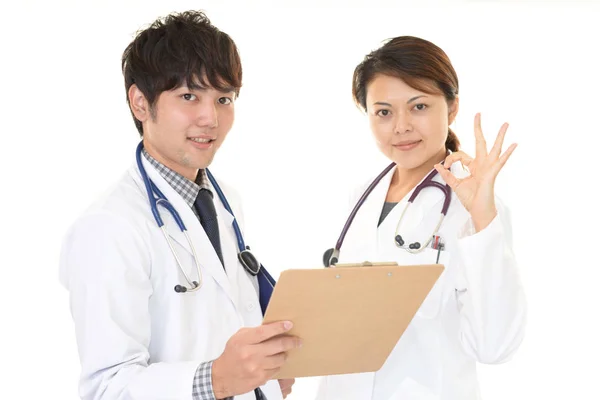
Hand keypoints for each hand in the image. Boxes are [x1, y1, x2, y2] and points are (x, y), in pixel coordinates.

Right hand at [211, 321, 301, 398]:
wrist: (222, 376)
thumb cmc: (231, 355)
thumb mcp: (239, 338)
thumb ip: (254, 332)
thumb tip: (273, 328)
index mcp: (244, 341)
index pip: (265, 331)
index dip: (279, 327)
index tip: (288, 324)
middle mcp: (250, 354)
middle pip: (277, 345)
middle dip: (291, 341)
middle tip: (297, 340)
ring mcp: (256, 367)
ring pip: (280, 358)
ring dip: (284, 354)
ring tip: (284, 352)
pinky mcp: (260, 378)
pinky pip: (276, 370)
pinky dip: (277, 365)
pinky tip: (275, 362)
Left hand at [434, 113, 516, 231]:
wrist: (478, 211)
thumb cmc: (471, 199)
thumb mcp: (455, 185)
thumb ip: (447, 175)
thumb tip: (437, 165)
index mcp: (473, 166)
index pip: (460, 154)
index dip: (450, 158)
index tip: (444, 165)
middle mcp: (482, 164)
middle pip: (480, 142)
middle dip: (478, 128)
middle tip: (478, 114)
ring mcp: (489, 168)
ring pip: (495, 148)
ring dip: (500, 136)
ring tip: (505, 124)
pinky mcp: (492, 174)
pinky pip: (500, 162)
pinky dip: (507, 153)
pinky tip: (513, 144)